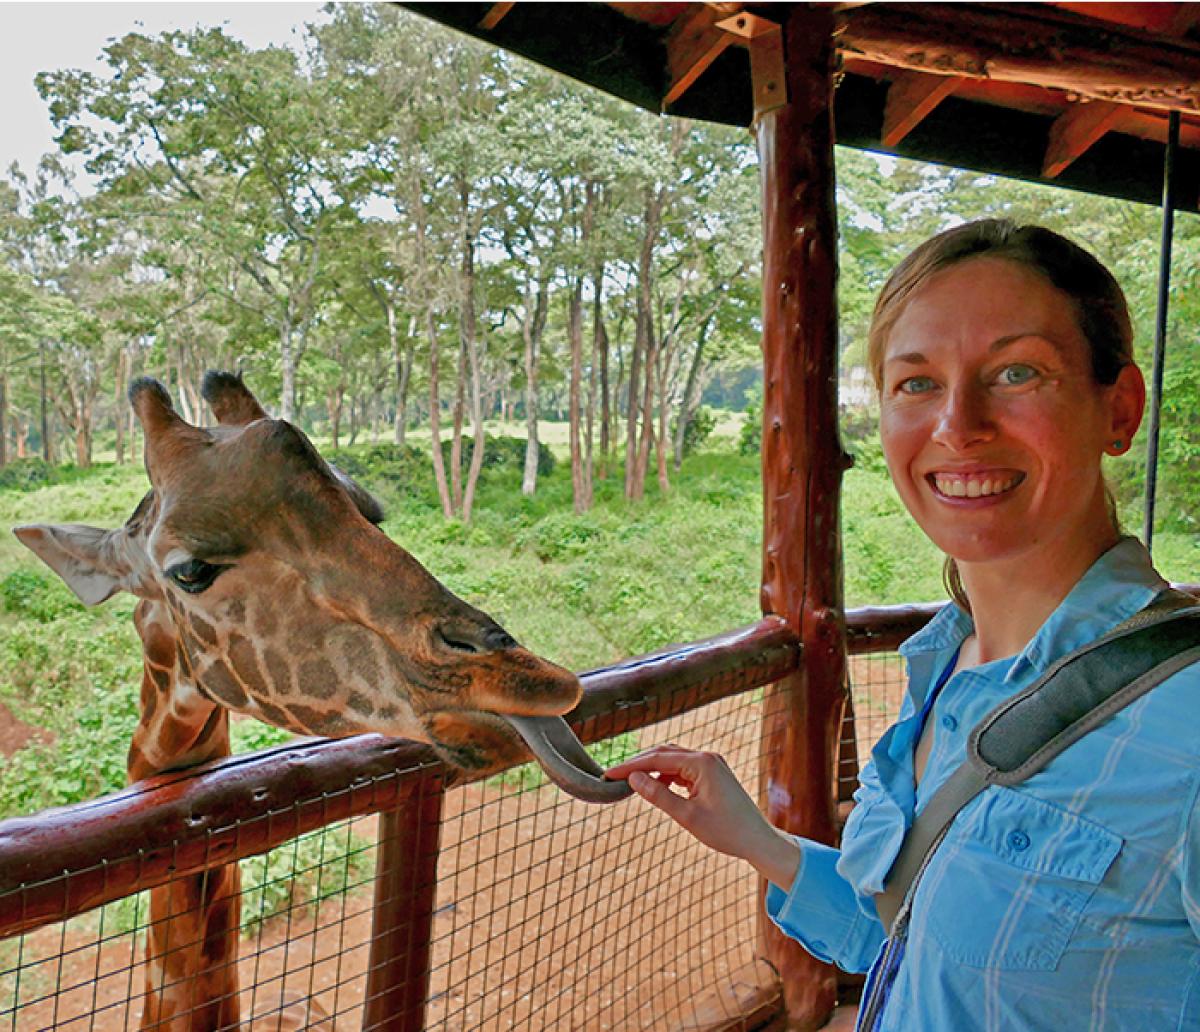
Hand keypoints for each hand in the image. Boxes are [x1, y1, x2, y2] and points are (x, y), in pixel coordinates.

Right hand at [606, 744, 800, 887]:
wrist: (758, 840)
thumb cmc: (727, 831)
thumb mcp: (687, 817)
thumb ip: (659, 795)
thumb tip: (634, 779)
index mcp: (702, 763)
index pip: (657, 758)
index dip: (631, 766)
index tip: (609, 774)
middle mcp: (707, 757)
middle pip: (665, 753)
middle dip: (639, 764)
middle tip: (615, 776)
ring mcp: (712, 764)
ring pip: (674, 760)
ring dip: (653, 769)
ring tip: (631, 782)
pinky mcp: (714, 774)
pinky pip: (684, 769)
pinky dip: (667, 776)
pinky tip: (656, 787)